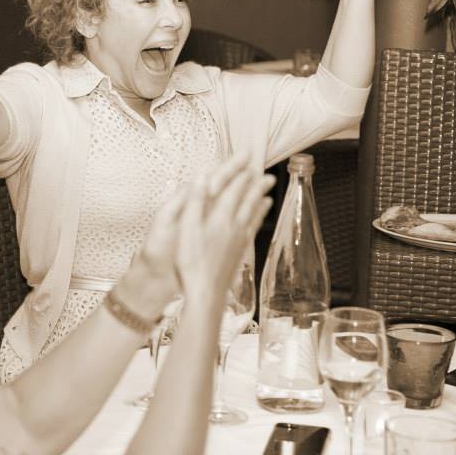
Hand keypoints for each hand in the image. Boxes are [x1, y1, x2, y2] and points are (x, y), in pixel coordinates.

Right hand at [174, 153, 273, 299]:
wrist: (206, 292)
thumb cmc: (192, 262)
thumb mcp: (187, 228)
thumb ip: (196, 201)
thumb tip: (202, 176)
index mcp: (220, 217)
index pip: (233, 190)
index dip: (240, 174)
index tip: (247, 162)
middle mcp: (233, 226)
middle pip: (248, 200)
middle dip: (256, 186)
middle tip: (267, 175)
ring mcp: (239, 240)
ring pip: (253, 215)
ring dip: (260, 202)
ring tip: (268, 193)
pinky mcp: (240, 253)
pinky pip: (252, 230)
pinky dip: (258, 220)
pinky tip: (258, 221)